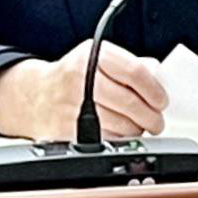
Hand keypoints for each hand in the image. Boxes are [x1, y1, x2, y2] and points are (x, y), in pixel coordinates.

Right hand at [0, 41, 170, 141]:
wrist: (35, 95)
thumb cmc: (73, 76)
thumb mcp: (98, 58)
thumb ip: (129, 65)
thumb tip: (159, 77)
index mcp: (92, 56)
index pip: (134, 72)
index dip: (154, 90)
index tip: (162, 100)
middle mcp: (81, 79)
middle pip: (130, 103)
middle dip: (151, 116)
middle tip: (157, 120)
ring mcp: (72, 106)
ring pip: (121, 125)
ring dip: (138, 130)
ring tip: (139, 126)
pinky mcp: (68, 131)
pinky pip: (107, 141)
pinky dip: (121, 141)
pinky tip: (121, 133)